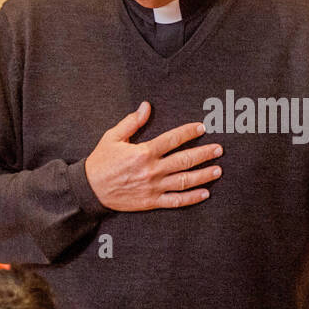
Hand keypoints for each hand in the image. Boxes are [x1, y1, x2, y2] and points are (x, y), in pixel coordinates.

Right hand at [84, 102, 223, 211]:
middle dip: (204, 154)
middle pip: (184, 160)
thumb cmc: (101, 161)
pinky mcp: (151, 202)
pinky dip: (191, 198)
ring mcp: (153, 187)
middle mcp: (151, 170)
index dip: (189, 132)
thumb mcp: (112, 137)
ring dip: (203, 175)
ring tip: (218, 170)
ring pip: (184, 181)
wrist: (89, 189)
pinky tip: (205, 193)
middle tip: (219, 149)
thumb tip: (146, 106)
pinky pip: (175, 201)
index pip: (172, 139)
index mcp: (143, 152)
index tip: (202, 128)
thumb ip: (131, 122)